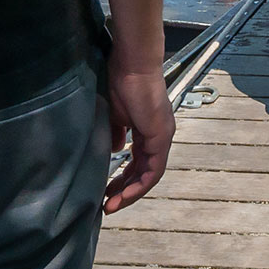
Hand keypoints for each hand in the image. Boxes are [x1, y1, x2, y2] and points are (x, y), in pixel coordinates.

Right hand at [104, 65, 174, 212]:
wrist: (132, 64)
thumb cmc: (122, 80)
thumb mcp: (115, 114)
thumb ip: (116, 133)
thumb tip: (116, 150)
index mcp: (148, 129)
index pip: (138, 162)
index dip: (123, 179)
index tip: (106, 191)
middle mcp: (159, 135)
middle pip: (144, 172)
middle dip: (125, 191)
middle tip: (107, 204)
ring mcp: (162, 136)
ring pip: (150, 175)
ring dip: (130, 193)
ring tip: (111, 205)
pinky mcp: (161, 136)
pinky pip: (153, 170)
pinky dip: (138, 185)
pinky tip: (123, 194)